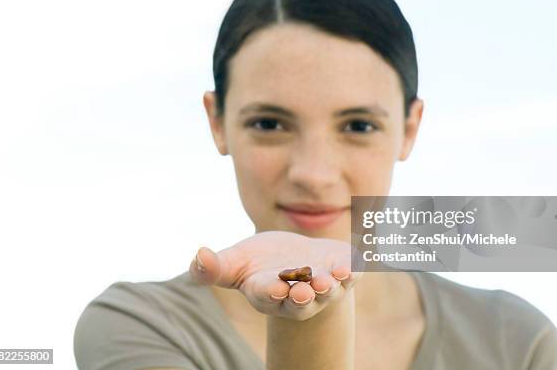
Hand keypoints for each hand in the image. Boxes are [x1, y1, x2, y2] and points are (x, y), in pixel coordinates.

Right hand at [189, 230, 361, 320]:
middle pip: (303, 300)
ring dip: (332, 283)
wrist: (296, 259)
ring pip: (330, 289)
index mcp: (269, 292)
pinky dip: (356, 268)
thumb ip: (215, 267)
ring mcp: (324, 284)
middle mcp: (299, 294)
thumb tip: (197, 255)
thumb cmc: (262, 263)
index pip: (270, 295)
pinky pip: (353, 272)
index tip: (275, 288)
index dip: (272, 292)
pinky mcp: (343, 270)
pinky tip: (359, 261)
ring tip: (334, 275)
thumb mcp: (236, 263)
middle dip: (305, 294)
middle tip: (306, 289)